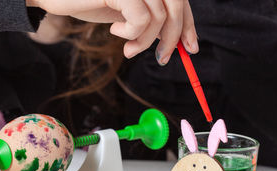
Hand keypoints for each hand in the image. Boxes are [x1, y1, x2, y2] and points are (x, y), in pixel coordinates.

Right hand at [27, 0, 197, 63]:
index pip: (179, 0)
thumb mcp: (124, 11)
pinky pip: (141, 19)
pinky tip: (115, 31)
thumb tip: (172, 38)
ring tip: (128, 49)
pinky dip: (132, 33)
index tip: (190, 48)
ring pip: (159, 17)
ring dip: (145, 41)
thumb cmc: (86, 0)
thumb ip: (147, 17)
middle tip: (162, 58)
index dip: (189, 25)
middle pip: (176, 6)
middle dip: (172, 38)